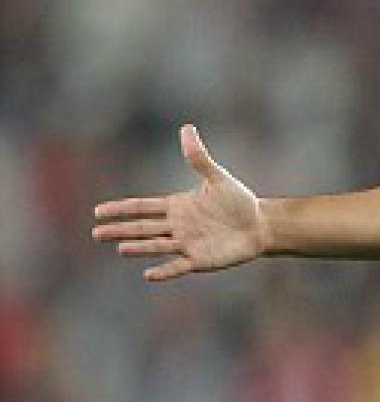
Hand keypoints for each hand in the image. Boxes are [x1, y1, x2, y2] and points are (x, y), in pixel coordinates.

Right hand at [92, 125, 268, 281]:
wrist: (260, 226)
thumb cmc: (239, 202)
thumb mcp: (217, 178)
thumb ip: (199, 158)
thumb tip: (186, 127)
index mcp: (176, 206)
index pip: (142, 207)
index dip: (121, 209)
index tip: (98, 211)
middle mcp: (176, 226)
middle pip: (142, 228)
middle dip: (120, 230)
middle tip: (96, 233)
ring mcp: (186, 244)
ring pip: (157, 246)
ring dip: (139, 248)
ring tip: (120, 249)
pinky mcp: (200, 260)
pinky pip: (178, 266)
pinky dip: (164, 271)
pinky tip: (149, 274)